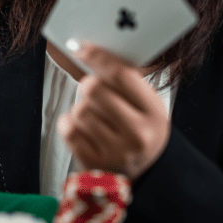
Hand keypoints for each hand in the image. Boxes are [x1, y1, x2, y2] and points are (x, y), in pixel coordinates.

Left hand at [57, 43, 169, 181]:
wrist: (146, 174)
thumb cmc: (141, 131)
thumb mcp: (146, 106)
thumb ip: (125, 80)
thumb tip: (89, 49)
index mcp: (154, 113)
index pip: (120, 74)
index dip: (96, 56)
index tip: (81, 47)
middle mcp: (138, 135)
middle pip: (94, 89)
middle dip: (89, 84)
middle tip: (94, 91)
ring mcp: (116, 153)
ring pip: (80, 109)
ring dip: (81, 108)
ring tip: (95, 118)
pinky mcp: (94, 165)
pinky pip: (68, 129)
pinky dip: (69, 123)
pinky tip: (82, 129)